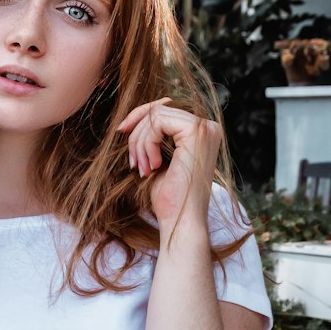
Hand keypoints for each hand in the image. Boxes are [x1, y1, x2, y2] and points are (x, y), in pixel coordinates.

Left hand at [116, 97, 221, 229]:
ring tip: (142, 168)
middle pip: (160, 108)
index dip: (140, 117)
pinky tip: (153, 167)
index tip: (121, 132)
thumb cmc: (169, 197)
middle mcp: (209, 127)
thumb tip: (137, 114)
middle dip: (137, 132)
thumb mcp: (159, 158)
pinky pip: (157, 122)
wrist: (180, 221)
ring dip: (140, 143)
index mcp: (203, 132)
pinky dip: (146, 144)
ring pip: (156, 115)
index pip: (166, 108)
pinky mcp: (196, 132)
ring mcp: (206, 128)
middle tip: (133, 162)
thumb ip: (155, 135)